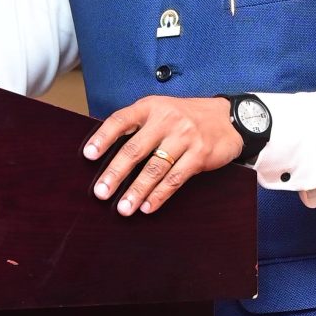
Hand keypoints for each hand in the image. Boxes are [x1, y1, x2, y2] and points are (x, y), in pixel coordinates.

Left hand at [83, 95, 244, 215]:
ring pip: (155, 168)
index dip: (103, 138)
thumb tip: (106, 151)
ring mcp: (184, 137)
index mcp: (151, 107)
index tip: (88, 155)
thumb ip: (138, 126)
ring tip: (123, 208)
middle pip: (135, 149)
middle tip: (101, 192)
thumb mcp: (161, 111)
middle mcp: (166, 120)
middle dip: (115, 173)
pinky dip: (160, 195)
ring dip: (137, 191)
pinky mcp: (199, 155)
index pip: (121, 121)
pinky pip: (175, 179)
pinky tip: (148, 206)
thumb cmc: (186, 118)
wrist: (228, 118)